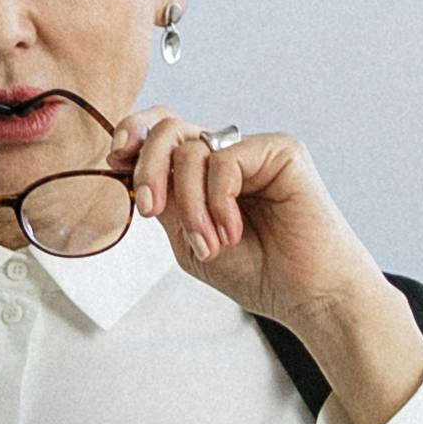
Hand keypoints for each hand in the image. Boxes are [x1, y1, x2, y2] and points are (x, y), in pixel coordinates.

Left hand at [124, 110, 422, 423]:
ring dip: (189, 205)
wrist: (307, 295)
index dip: (133, 136)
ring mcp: (254, 149)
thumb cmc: (258, 273)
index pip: (161, 132)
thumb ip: (164, 202)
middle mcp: (228, 154)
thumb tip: (128, 165)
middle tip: (152, 210)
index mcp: (204, 172)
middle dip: (148, 167)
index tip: (114, 160)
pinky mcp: (280, 149)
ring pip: (191, 148)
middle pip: (169, 128)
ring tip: (209, 244)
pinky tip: (234, 231)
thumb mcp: (188, 240)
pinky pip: (224, 160)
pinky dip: (218, 201)